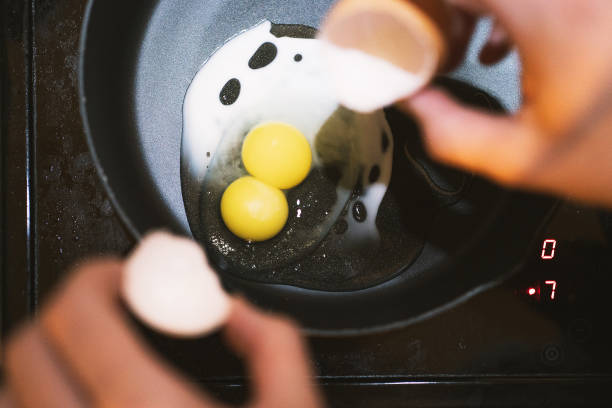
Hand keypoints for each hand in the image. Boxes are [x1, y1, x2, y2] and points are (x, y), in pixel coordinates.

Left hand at [1, 260, 321, 407]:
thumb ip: (274, 345)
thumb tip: (239, 311)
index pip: (78, 312)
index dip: (100, 274)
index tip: (128, 276)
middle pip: (28, 346)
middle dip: (68, 310)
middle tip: (112, 309)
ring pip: (7, 397)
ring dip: (39, 362)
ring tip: (87, 358)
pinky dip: (33, 407)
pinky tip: (72, 404)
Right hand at [406, 0, 611, 206]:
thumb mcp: (518, 160)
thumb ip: (450, 131)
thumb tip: (413, 101)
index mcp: (555, 22)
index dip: (433, 2)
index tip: (416, 18)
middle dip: (461, 7)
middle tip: (441, 30)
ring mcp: (595, 3)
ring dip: (486, 9)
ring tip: (468, 38)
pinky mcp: (598, 11)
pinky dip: (512, 11)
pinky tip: (507, 42)